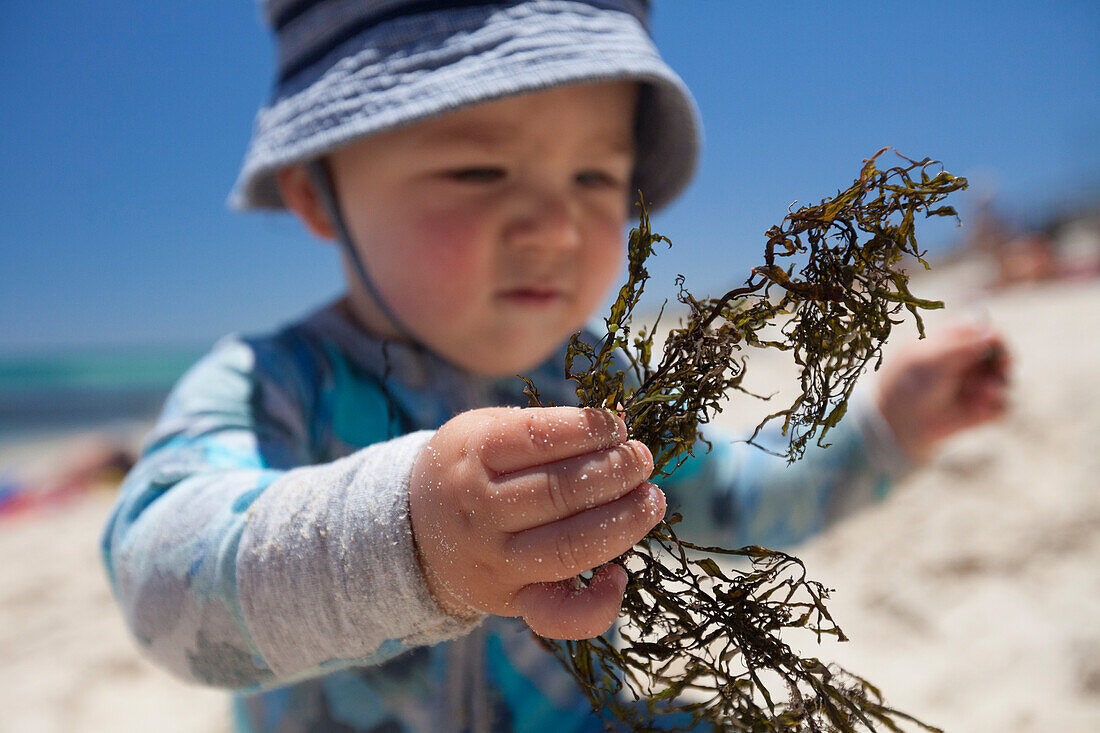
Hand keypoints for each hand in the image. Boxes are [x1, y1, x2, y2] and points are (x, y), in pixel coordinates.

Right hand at [409, 406, 663, 639]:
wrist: (412, 530)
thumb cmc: (469, 467)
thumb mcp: (484, 429)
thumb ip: (542, 428)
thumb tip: (614, 427)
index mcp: (473, 455)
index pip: (539, 437)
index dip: (588, 429)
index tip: (616, 424)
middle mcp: (480, 511)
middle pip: (559, 492)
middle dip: (615, 472)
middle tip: (641, 459)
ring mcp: (496, 562)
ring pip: (568, 548)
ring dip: (622, 523)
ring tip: (651, 500)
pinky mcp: (512, 601)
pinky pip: (558, 617)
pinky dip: (597, 605)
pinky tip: (619, 575)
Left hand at [874, 321, 1010, 462]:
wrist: (899, 426)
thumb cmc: (908, 387)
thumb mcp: (930, 361)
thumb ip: (962, 346)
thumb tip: (993, 332)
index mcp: (949, 343)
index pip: (981, 330)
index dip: (992, 335)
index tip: (996, 342)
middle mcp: (965, 362)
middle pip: (1000, 352)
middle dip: (1004, 359)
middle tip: (1002, 365)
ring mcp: (974, 386)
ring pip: (1004, 379)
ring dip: (997, 384)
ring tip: (983, 391)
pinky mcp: (981, 411)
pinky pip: (1002, 407)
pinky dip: (993, 408)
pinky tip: (976, 410)